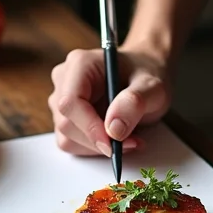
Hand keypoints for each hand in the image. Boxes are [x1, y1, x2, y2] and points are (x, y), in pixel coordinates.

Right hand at [48, 45, 171, 156]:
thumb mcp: (151, 86)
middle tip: (132, 142)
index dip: (89, 127)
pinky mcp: (64, 118)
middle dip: (99, 140)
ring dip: (98, 147)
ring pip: (67, 138)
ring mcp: (60, 100)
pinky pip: (71, 144)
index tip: (112, 143)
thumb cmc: (144, 76)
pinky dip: (94, 148)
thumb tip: (114, 129)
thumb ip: (134, 103)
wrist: (140, 78)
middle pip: (66, 123)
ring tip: (129, 138)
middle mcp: (64, 79)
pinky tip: (115, 138)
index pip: (70, 101)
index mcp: (81, 64)